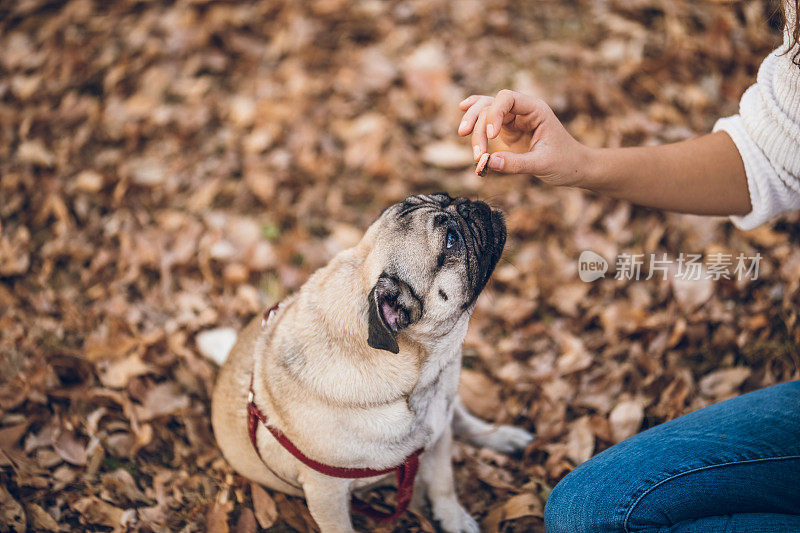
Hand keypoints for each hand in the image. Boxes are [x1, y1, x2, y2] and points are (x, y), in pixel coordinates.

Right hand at [458, 90, 591, 186]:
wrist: (575, 168)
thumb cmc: (565, 163)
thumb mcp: (542, 164)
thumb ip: (516, 163)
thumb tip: (489, 163)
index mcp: (535, 110)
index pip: (507, 99)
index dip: (494, 114)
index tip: (492, 137)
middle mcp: (522, 110)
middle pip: (491, 106)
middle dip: (479, 125)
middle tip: (476, 152)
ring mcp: (513, 120)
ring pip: (486, 113)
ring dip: (474, 125)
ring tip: (463, 137)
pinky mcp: (507, 131)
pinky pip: (487, 122)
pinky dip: (476, 118)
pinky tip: (463, 108)